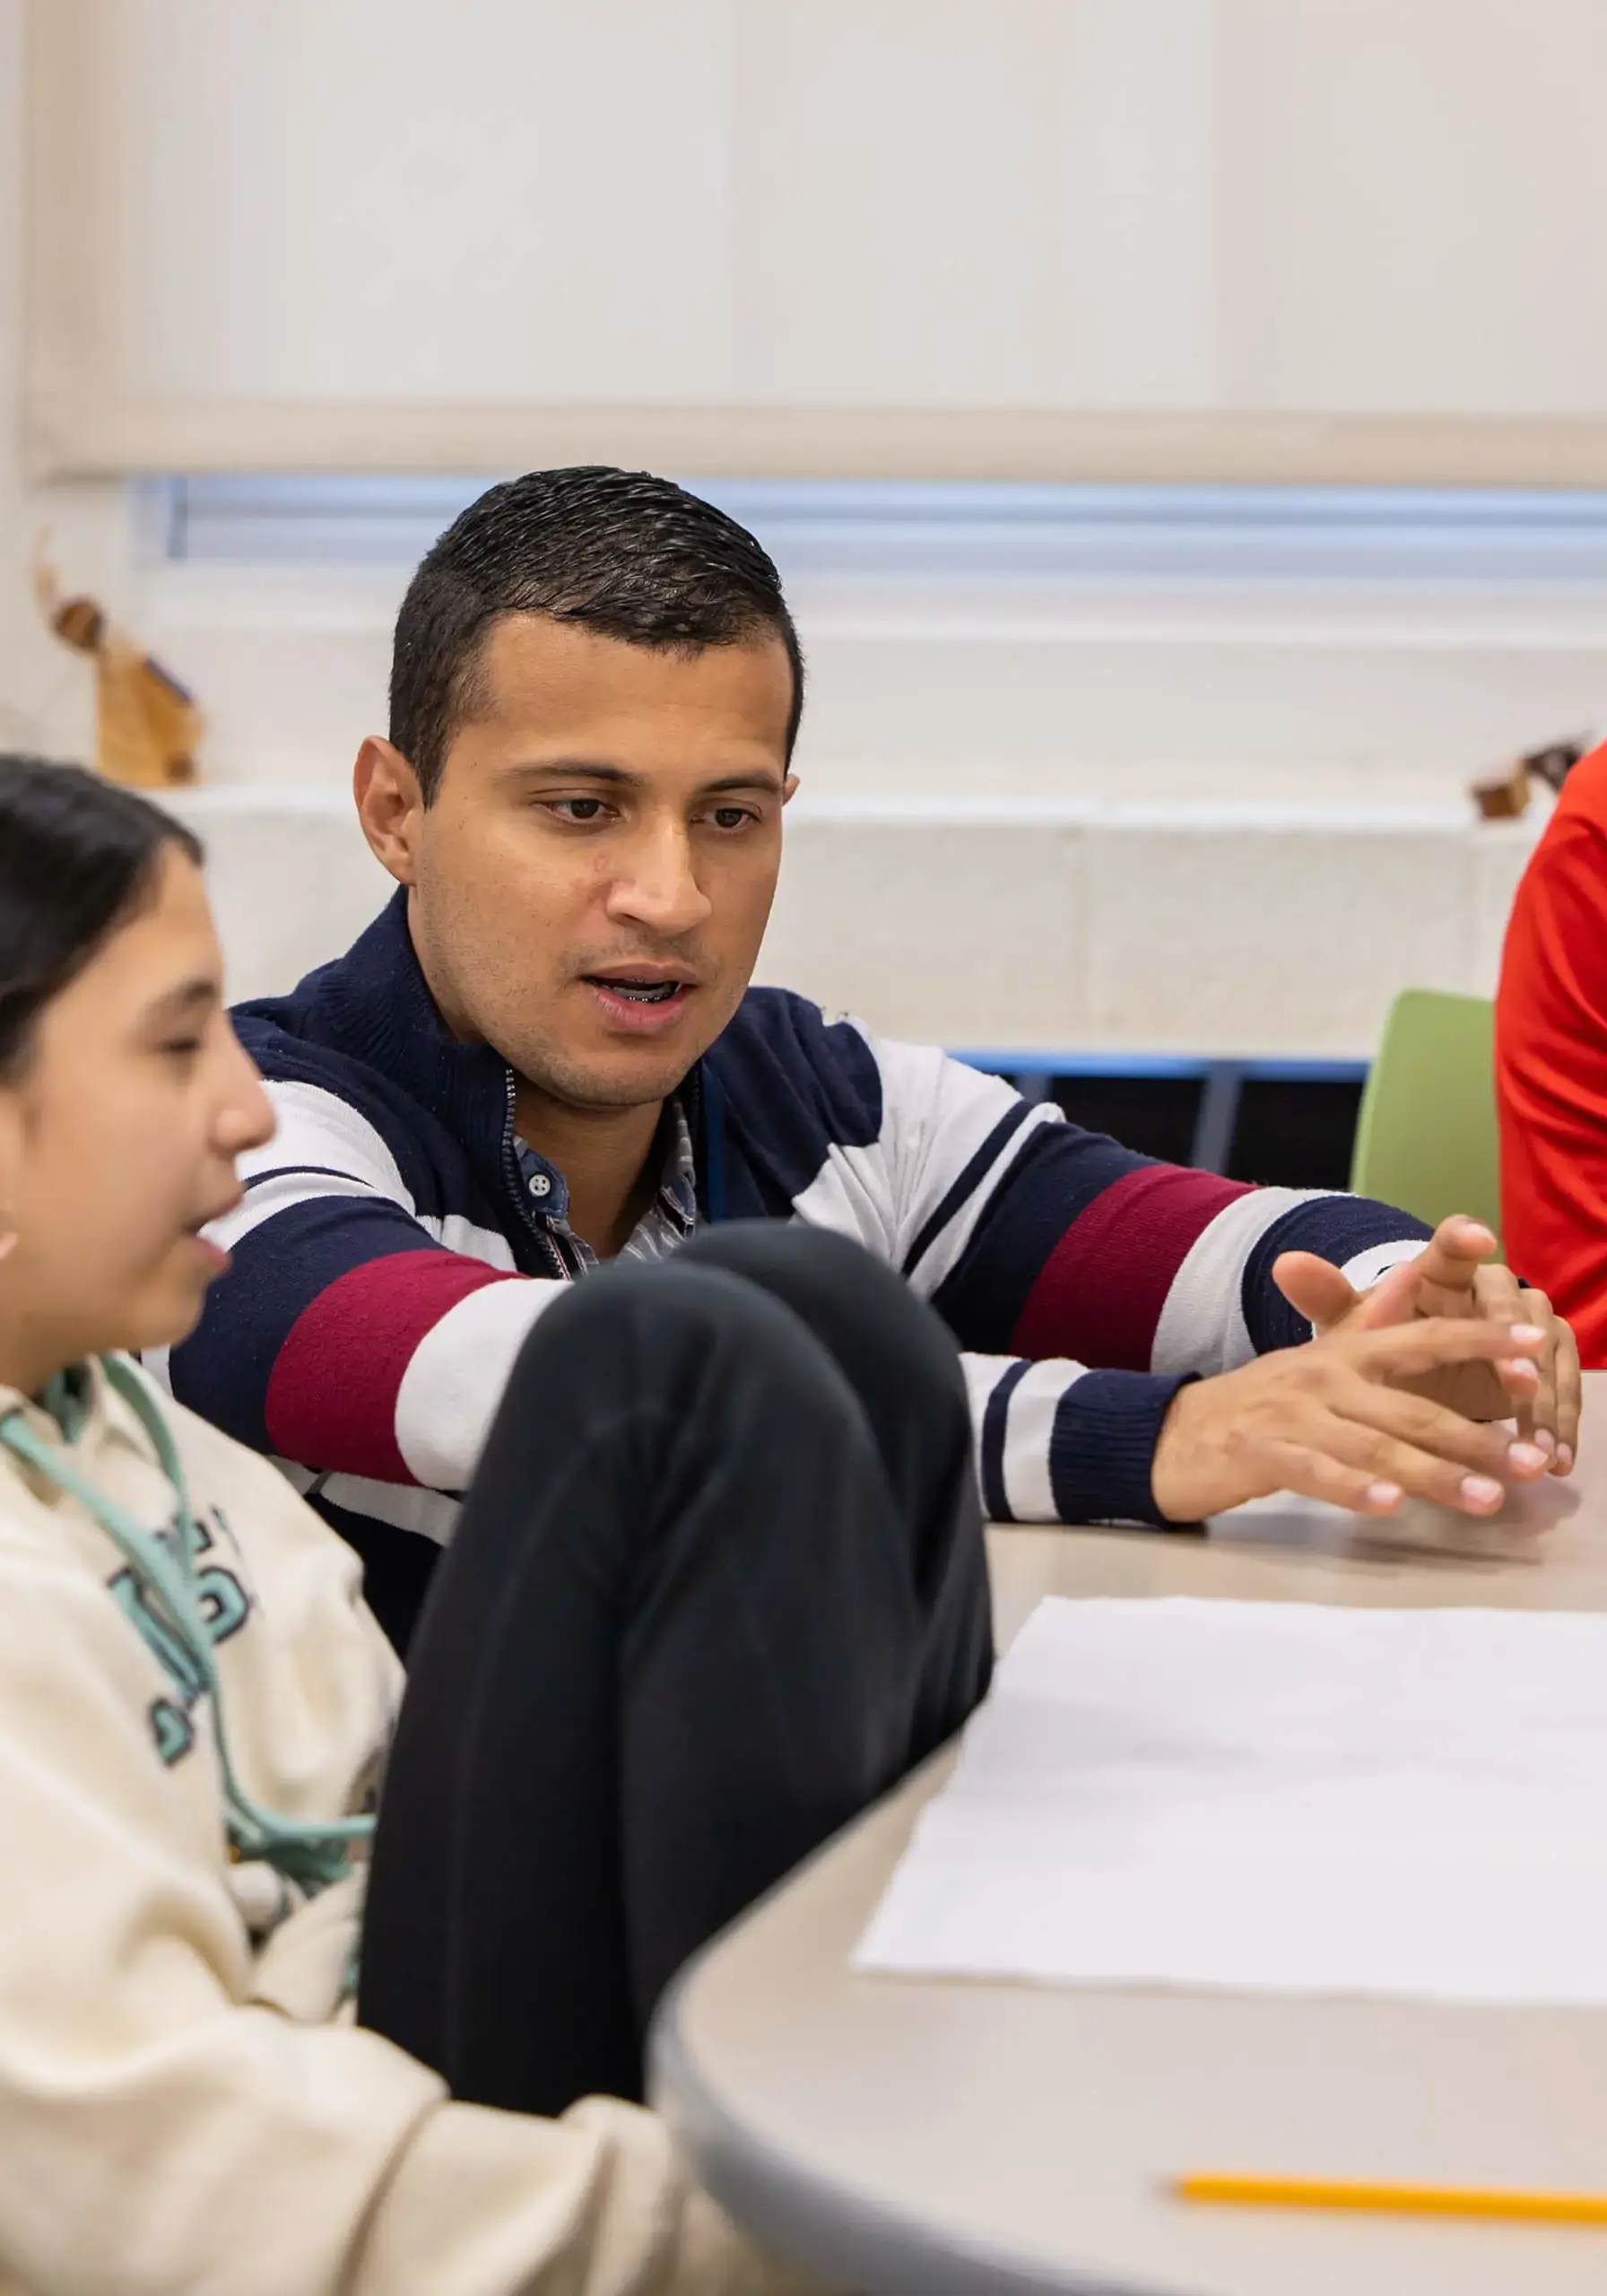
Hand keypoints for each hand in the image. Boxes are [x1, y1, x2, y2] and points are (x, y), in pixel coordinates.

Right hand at [1151, 1314, 1550, 1522]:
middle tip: (1532, 1464)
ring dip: (1434, 1474)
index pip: (1423, 1338)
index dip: (1481, 1340)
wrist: (1171, 1433)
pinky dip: (1353, 1488)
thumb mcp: (1318, 1356)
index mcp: (1343, 1352)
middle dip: (1477, 1437)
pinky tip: (1388, 1507)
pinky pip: (1314, 1472)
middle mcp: (1323, 1376)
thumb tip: (1412, 1277)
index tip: (1536, 1345)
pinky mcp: (1260, 1452)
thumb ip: (1369, 1322)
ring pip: (1375, 1445)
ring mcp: (1291, 1413)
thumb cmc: (1257, 1403)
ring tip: (1486, 1500)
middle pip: (1412, 1407)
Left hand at [1273, 1216, 1579, 1471]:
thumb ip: (1327, 1299)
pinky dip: (1561, 1421)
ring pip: (1546, 1348)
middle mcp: (1490, 1287)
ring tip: (1535, 1444)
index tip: (1477, 1237)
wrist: (1419, 1376)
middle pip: (1509, 1302)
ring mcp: (1529, 1319)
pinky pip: (1566, 1383)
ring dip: (1544, 1398)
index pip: (1453, 1245)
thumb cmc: (1386, 1349)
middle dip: (1513, 1341)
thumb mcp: (1355, 1333)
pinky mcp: (1552, 1355)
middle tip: (1518, 1382)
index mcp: (1441, 1273)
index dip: (1464, 1238)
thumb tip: (1284, 1263)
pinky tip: (1556, 1456)